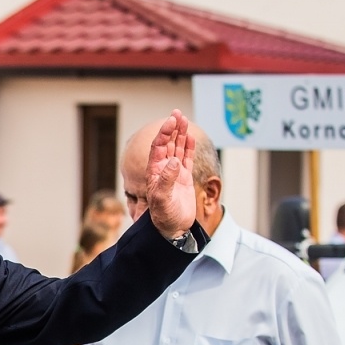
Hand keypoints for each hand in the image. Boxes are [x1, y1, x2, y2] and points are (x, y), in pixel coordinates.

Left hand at [145, 109, 197, 239]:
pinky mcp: (184, 179)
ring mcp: (174, 174)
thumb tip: (174, 161)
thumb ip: (167, 180)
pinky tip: (190, 137)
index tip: (171, 121)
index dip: (164, 134)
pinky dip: (188, 148)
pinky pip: (186, 159)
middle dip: (172, 129)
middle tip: (177, 113)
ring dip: (180, 135)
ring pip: (177, 149)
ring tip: (183, 119)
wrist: (172, 230)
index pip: (158, 148)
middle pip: (167, 144)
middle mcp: (163, 170)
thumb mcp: (162, 199)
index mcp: (154, 172)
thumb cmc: (163, 217)